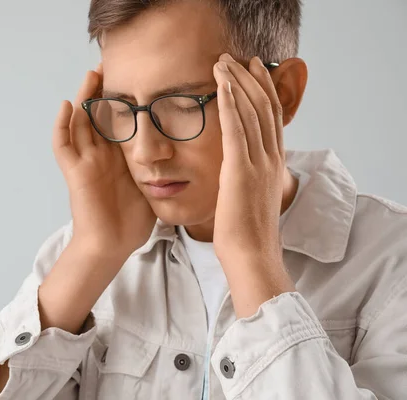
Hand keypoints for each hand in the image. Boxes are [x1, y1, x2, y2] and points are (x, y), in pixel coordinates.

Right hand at [53, 65, 156, 258]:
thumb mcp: (152, 187)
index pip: (118, 120)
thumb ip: (161, 168)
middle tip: (112, 66)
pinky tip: (67, 105)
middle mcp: (100, 156)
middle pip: (97, 115)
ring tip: (92, 74)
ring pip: (80, 123)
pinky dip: (61, 126)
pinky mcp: (75, 173)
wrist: (114, 246)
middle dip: (103, 91)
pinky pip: (63, 146)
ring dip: (84, 98)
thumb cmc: (132, 222)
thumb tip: (190, 156)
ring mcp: (86, 163)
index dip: (122, 100)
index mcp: (118, 158)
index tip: (136, 78)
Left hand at [212, 53, 294, 316]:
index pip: (271, 119)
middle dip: (250, 80)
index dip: (263, 92)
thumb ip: (248, 179)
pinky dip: (231, 104)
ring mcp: (258, 164)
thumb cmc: (246, 236)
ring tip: (224, 63)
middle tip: (237, 59)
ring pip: (251, 112)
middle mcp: (271, 160)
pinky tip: (223, 85)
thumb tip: (236, 172)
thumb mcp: (251, 200)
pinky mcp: (241, 170)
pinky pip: (237, 128)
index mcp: (274, 166)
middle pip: (264, 108)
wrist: (251, 257)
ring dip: (237, 84)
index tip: (253, 72)